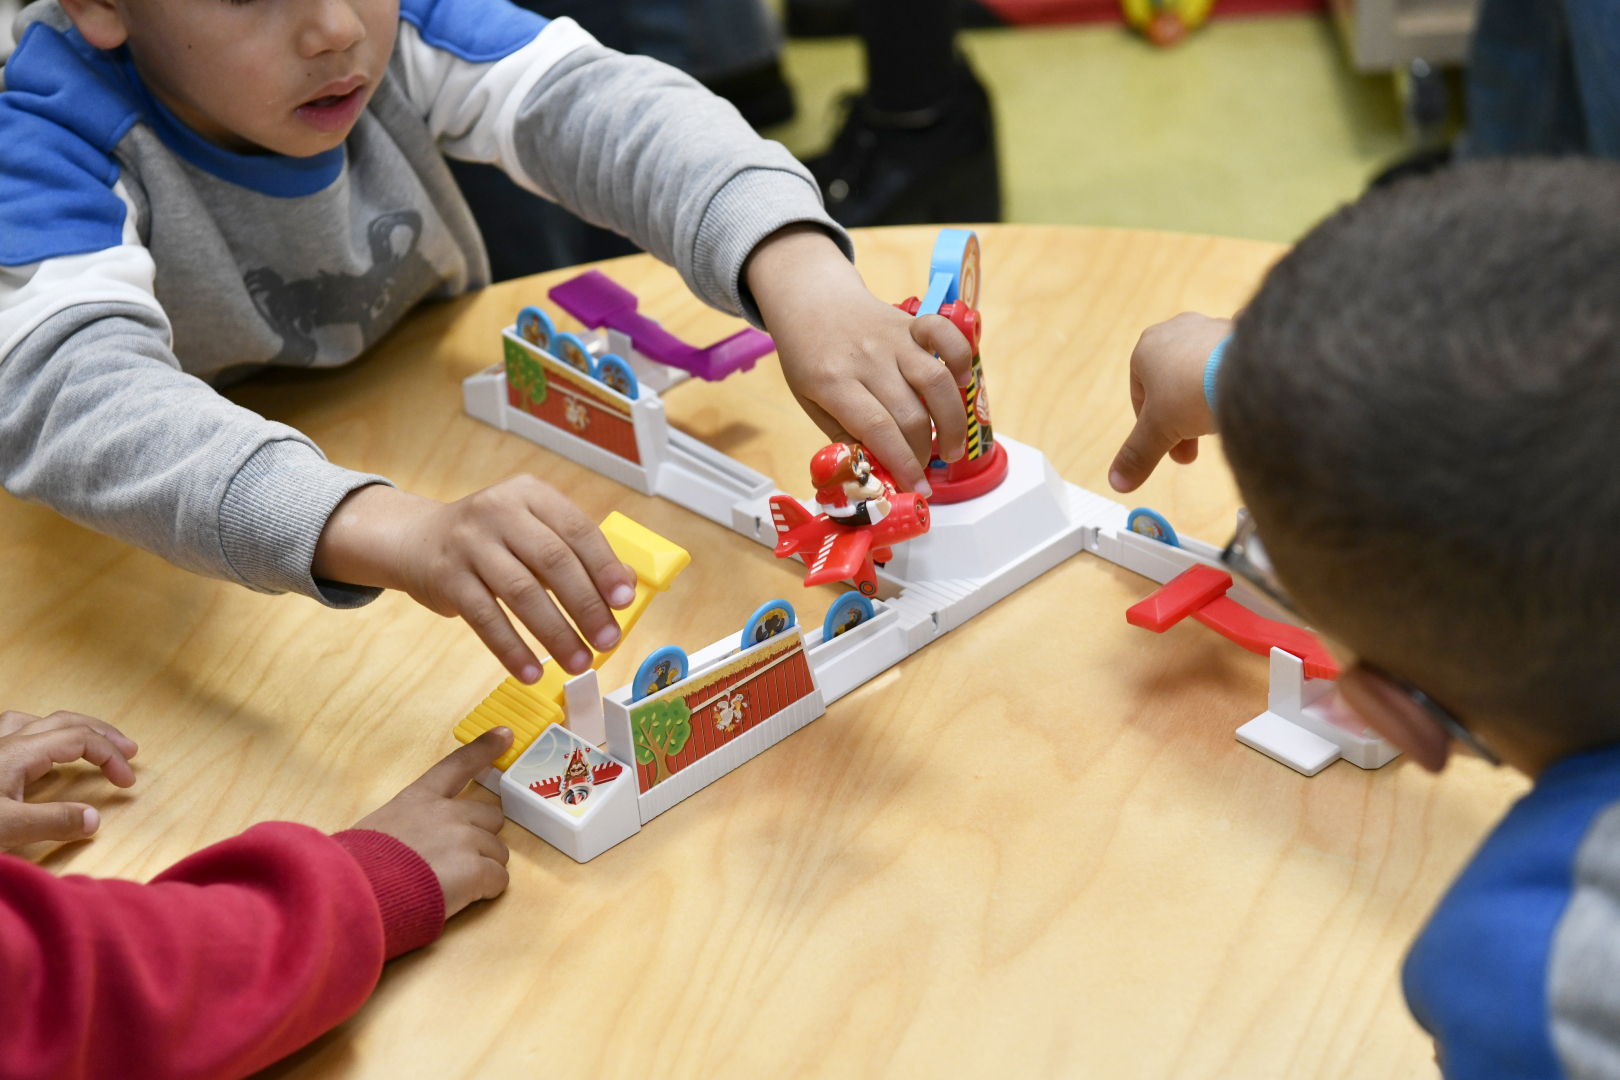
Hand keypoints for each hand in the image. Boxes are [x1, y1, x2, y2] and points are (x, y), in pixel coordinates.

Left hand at [0, 710, 138, 848]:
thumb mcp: (6, 828)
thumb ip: (52, 822)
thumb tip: (95, 818)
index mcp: (20, 752)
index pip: (81, 740)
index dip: (110, 757)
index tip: (127, 782)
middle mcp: (8, 741)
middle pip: (66, 722)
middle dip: (102, 734)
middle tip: (129, 750)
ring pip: (38, 722)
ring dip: (71, 728)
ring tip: (87, 740)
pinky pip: (16, 732)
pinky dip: (40, 735)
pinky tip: (39, 750)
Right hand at [312, 478, 637, 683]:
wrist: (418, 540)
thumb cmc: (492, 541)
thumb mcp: (534, 532)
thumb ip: (577, 555)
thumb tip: (624, 587)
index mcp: (530, 494)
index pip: (577, 530)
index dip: (604, 567)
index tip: (624, 601)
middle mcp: (499, 511)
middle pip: (552, 561)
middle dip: (585, 606)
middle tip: (607, 641)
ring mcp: (470, 544)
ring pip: (521, 592)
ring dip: (555, 633)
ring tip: (578, 662)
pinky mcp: (447, 578)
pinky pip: (485, 618)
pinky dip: (512, 649)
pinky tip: (532, 671)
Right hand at [353, 728, 512, 917]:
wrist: (359, 894)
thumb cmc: (356, 868)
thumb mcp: (374, 831)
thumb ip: (403, 827)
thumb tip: (409, 844)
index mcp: (418, 799)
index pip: (456, 765)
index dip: (482, 750)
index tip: (505, 735)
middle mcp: (447, 813)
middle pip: (491, 816)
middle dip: (482, 837)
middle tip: (457, 861)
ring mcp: (465, 839)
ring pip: (498, 852)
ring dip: (482, 868)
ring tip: (450, 885)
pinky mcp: (476, 870)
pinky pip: (499, 880)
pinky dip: (486, 892)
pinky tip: (459, 898)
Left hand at [746, 225, 976, 493]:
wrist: (811, 300)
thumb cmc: (809, 356)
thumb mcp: (809, 401)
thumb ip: (842, 435)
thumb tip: (877, 472)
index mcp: (833, 381)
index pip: (878, 429)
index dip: (903, 464)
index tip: (916, 488)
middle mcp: (867, 358)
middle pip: (910, 414)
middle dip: (922, 453)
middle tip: (923, 471)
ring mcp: (892, 338)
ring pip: (936, 381)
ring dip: (952, 422)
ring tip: (950, 448)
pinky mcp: (911, 323)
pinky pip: (946, 336)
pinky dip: (962, 360)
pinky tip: (962, 384)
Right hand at [1108, 313, 1232, 492]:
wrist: (1250, 369)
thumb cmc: (1192, 391)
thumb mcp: (1158, 431)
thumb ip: (1137, 455)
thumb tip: (1117, 481)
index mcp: (1147, 347)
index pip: (1140, 394)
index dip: (1149, 427)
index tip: (1163, 449)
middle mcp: (1176, 330)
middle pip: (1170, 387)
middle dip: (1178, 423)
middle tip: (1190, 452)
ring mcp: (1210, 328)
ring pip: (1197, 376)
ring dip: (1201, 406)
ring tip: (1215, 427)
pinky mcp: (1239, 334)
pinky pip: (1226, 365)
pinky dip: (1226, 386)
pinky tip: (1235, 405)